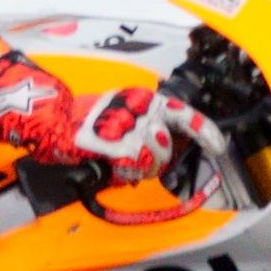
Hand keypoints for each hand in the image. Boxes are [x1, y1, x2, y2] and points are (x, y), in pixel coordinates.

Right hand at [0, 56, 208, 188]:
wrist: (51, 120)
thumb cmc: (82, 123)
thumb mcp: (120, 120)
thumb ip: (145, 134)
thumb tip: (165, 155)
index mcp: (144, 99)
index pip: (183, 114)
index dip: (204, 133)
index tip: (218, 147)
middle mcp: (140, 107)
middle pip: (169, 147)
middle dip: (159, 161)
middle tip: (135, 161)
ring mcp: (129, 124)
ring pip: (155, 158)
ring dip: (141, 167)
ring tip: (119, 160)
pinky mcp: (117, 142)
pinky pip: (136, 166)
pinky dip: (127, 171)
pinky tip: (113, 163)